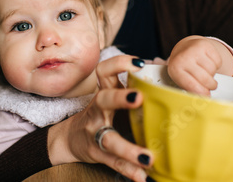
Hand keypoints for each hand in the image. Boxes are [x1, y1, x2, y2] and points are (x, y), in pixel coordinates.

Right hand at [47, 55, 151, 181]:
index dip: (119, 64)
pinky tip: (141, 176)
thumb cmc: (101, 113)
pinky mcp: (96, 153)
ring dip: (128, 149)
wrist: (71, 138)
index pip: (105, 71)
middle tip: (139, 97)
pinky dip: (128, 170)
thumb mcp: (112, 96)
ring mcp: (95, 132)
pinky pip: (113, 162)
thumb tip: (162, 66)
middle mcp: (98, 110)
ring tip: (148, 158)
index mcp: (104, 92)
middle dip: (120, 97)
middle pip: (104, 99)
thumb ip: (133, 85)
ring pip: (109, 139)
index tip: (139, 63)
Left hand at [167, 35, 232, 95]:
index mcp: (175, 69)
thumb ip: (189, 89)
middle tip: (210, 86)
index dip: (201, 94)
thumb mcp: (181, 77)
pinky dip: (216, 65)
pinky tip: (208, 63)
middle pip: (205, 79)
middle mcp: (184, 58)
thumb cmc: (184, 67)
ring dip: (213, 74)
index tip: (207, 97)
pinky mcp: (205, 45)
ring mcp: (195, 50)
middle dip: (211, 86)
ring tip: (206, 72)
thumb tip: (204, 99)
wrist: (185, 47)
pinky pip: (218, 61)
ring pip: (212, 70)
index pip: (191, 85)